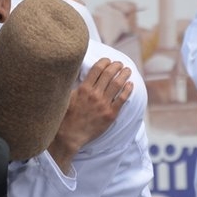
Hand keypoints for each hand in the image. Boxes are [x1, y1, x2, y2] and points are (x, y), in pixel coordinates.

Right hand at [48, 58, 132, 172]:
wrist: (70, 135)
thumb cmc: (66, 116)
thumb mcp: (66, 96)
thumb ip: (74, 84)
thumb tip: (78, 72)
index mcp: (84, 88)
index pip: (97, 69)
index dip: (104, 62)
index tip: (108, 60)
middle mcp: (95, 94)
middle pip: (109, 74)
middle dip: (116, 66)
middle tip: (119, 64)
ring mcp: (104, 104)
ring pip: (118, 84)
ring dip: (124, 74)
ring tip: (127, 70)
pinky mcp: (110, 114)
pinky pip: (122, 99)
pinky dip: (128, 90)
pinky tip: (130, 84)